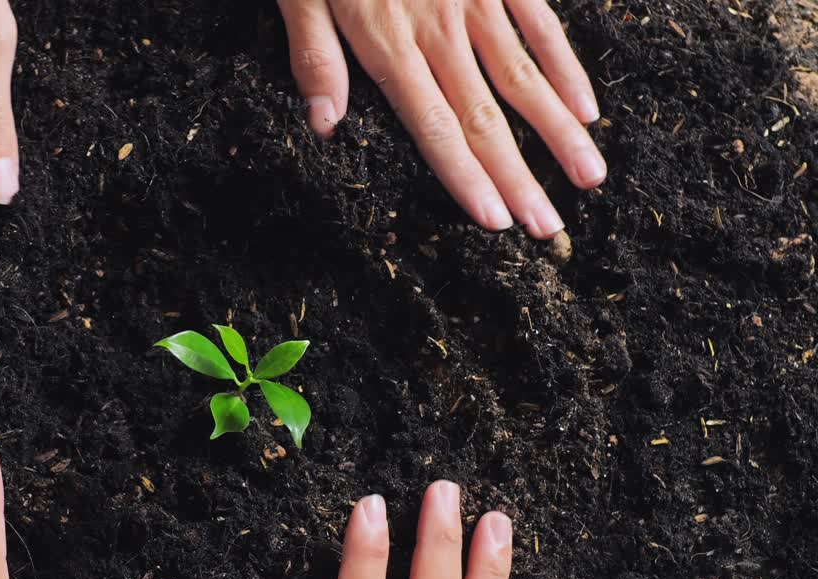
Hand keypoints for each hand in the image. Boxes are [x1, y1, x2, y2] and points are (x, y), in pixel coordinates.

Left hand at [278, 0, 605, 237]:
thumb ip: (314, 56)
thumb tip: (323, 127)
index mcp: (388, 42)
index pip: (432, 125)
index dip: (465, 177)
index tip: (497, 222)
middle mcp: (440, 28)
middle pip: (485, 115)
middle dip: (521, 177)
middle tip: (551, 229)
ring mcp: (474, 0)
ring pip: (525, 75)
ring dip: (559, 131)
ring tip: (591, 178)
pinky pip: (538, 22)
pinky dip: (565, 65)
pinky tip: (587, 105)